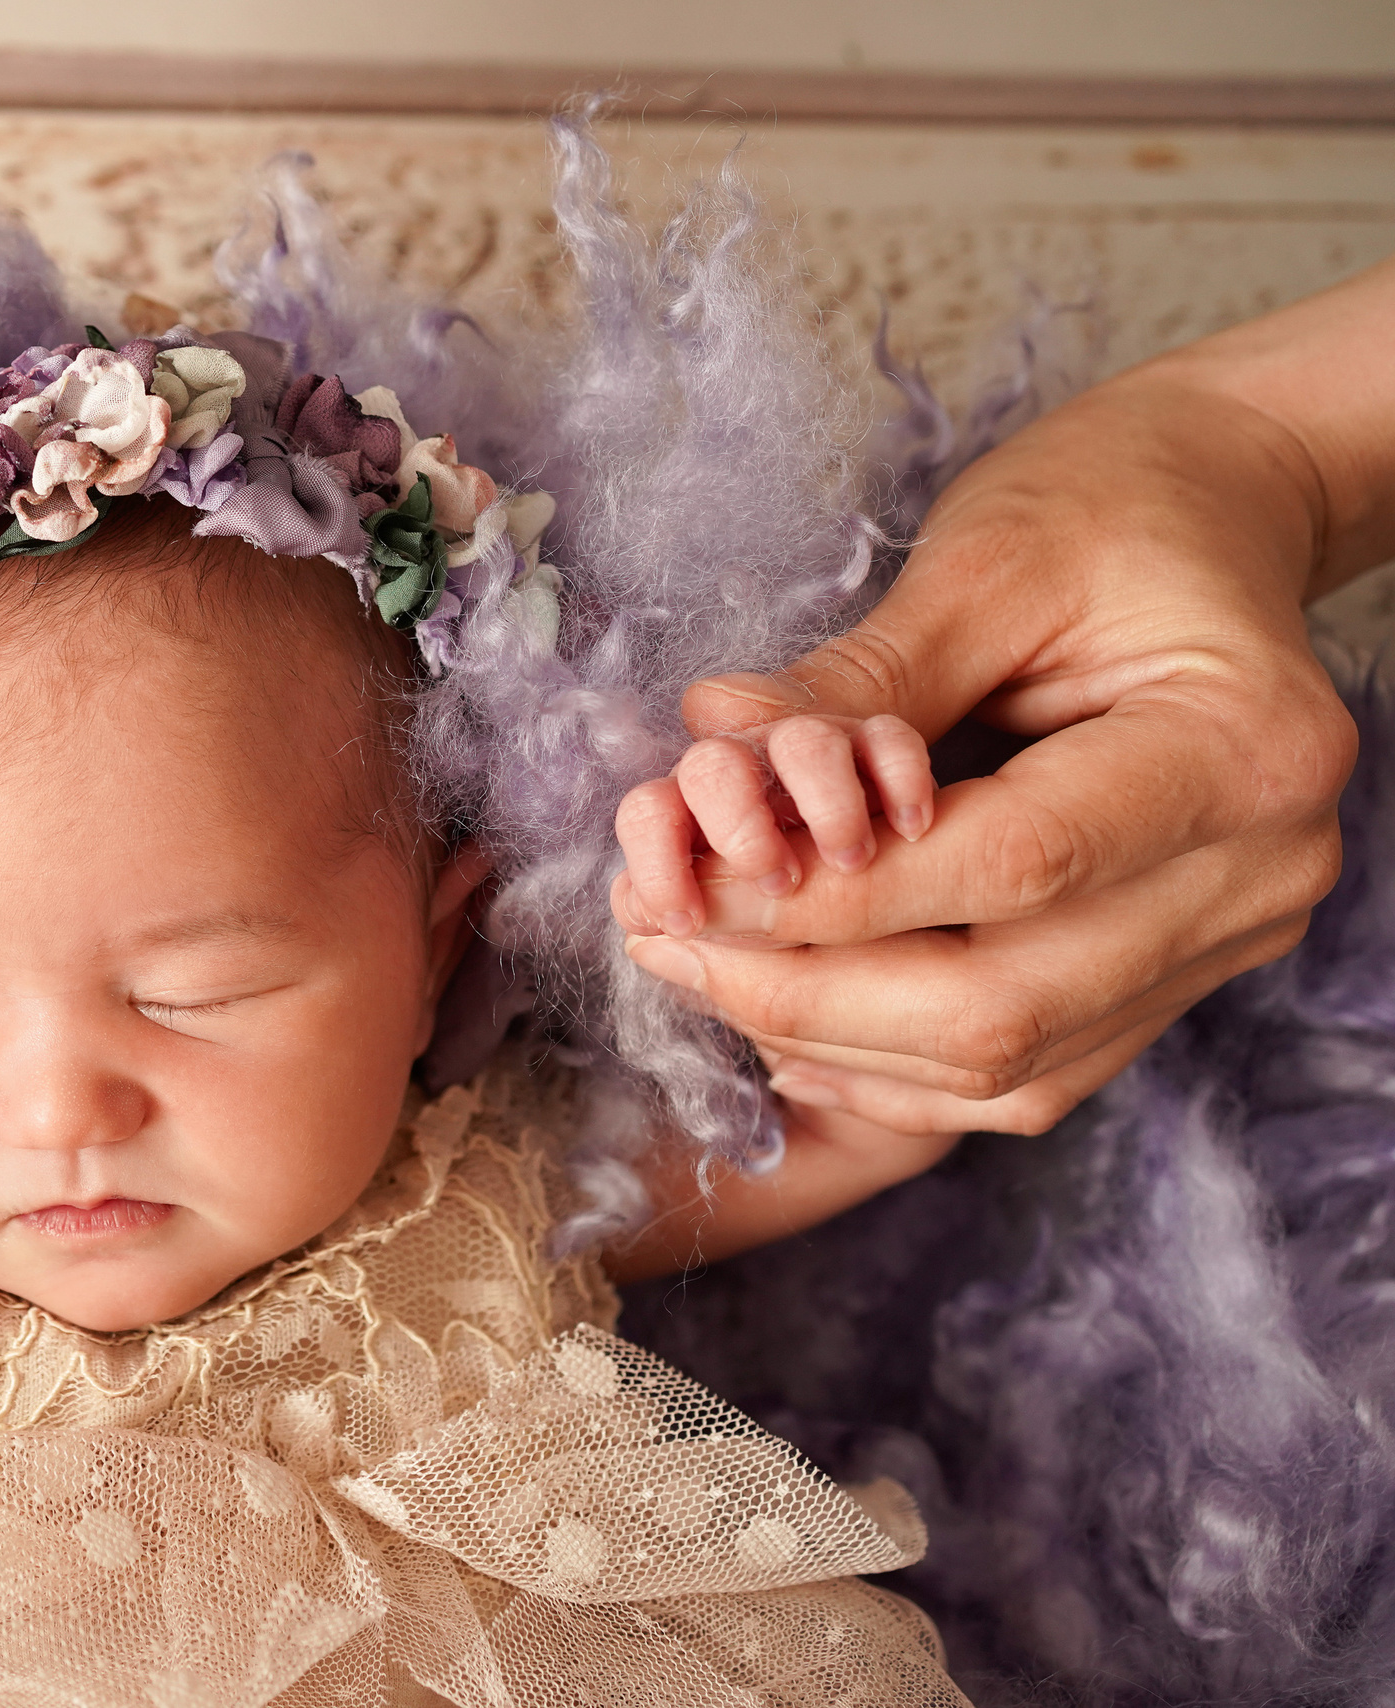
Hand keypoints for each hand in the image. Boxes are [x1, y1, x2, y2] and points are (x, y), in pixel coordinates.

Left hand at [611, 257, 1394, 1135]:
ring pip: (1005, 1070)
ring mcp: (1230, 939)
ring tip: (700, 970)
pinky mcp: (1177, 979)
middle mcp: (1260, 869)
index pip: (1006, 867)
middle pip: (1004, 1009)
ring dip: (832, 1040)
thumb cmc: (1110, 507)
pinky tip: (788, 1016)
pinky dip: (893, 1063)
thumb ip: (857, 679)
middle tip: (660, 944)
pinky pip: (1025, 1075)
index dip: (828, 900)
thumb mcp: (984, 564)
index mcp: (1242, 749)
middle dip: (806, 995)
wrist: (1217, 513)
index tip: (685, 894)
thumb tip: (711, 741)